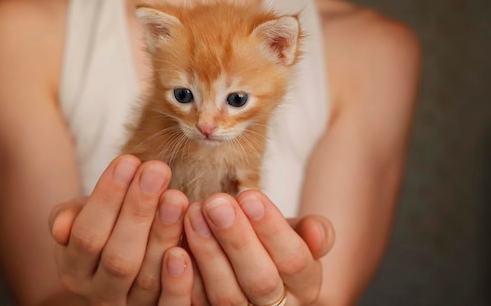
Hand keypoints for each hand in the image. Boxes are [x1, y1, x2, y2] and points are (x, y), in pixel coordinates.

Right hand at [48, 155, 193, 304]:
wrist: (126, 267)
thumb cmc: (107, 230)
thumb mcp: (82, 219)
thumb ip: (71, 216)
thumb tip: (63, 225)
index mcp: (74, 269)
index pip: (86, 234)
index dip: (107, 197)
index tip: (129, 160)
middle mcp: (99, 294)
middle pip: (118, 257)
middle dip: (138, 209)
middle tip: (157, 169)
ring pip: (148, 278)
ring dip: (163, 234)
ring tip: (176, 195)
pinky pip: (170, 303)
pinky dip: (181, 277)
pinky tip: (189, 241)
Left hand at [184, 190, 334, 305]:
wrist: (253, 269)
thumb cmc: (274, 243)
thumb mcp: (298, 234)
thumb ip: (311, 230)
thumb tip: (316, 230)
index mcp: (305, 285)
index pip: (294, 260)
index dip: (272, 229)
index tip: (249, 195)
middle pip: (260, 280)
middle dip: (236, 239)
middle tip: (215, 203)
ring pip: (226, 296)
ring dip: (207, 253)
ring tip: (193, 213)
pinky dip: (184, 279)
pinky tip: (175, 246)